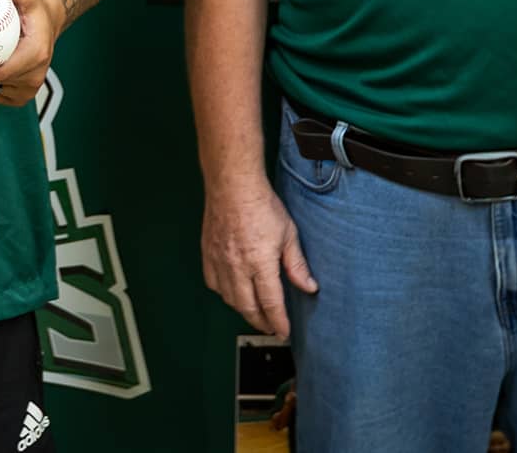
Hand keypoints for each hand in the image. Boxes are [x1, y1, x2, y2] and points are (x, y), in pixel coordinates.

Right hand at [200, 184, 317, 338]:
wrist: (232, 185)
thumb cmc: (261, 205)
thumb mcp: (288, 234)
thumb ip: (297, 264)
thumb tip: (309, 287)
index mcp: (259, 262)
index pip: (270, 303)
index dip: (278, 321)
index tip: (284, 331)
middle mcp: (237, 266)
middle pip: (247, 307)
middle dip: (261, 321)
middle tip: (271, 327)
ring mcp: (219, 260)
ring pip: (229, 298)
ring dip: (243, 309)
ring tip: (255, 311)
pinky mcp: (207, 253)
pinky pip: (213, 283)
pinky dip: (224, 293)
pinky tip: (233, 291)